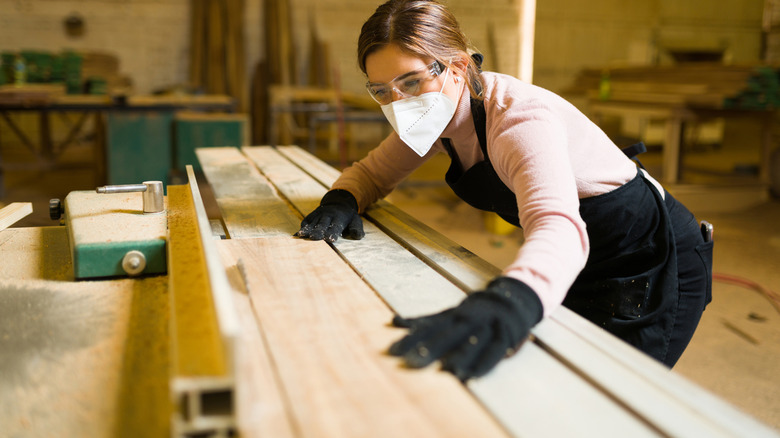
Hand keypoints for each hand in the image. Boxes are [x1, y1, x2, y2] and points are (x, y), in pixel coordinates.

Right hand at [295, 189, 364, 242]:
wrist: (338, 202)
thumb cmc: (348, 216)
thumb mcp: (356, 220)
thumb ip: (357, 228)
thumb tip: (358, 236)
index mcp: (339, 218)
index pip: (336, 226)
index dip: (333, 233)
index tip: (331, 240)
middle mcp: (328, 215)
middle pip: (322, 224)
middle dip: (318, 231)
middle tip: (314, 238)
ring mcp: (319, 215)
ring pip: (313, 223)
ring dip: (307, 229)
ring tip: (301, 235)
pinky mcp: (312, 215)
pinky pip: (306, 221)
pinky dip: (302, 227)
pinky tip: (298, 234)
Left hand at [389, 277, 542, 380]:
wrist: (512, 296)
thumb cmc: (473, 311)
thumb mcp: (448, 313)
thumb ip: (424, 321)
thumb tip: (394, 322)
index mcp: (452, 316)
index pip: (427, 327)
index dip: (410, 339)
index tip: (392, 351)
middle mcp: (466, 320)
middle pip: (445, 335)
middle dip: (430, 349)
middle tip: (412, 362)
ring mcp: (485, 327)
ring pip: (470, 343)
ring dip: (459, 356)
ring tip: (447, 371)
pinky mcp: (502, 336)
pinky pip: (494, 351)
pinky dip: (485, 363)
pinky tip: (475, 376)